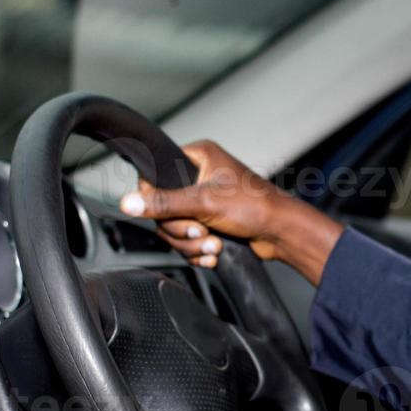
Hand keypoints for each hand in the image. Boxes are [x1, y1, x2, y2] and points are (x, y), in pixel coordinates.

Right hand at [118, 140, 343, 284]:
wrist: (282, 234)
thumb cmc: (254, 207)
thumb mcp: (204, 202)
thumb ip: (163, 203)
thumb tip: (128, 202)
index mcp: (197, 156)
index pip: (154, 176)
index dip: (156, 200)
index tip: (171, 213)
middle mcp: (199, 175)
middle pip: (163, 209)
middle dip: (182, 229)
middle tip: (200, 232)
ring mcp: (204, 200)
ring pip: (175, 228)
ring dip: (192, 244)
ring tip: (214, 245)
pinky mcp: (210, 222)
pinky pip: (188, 240)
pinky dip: (199, 251)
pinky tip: (214, 254)